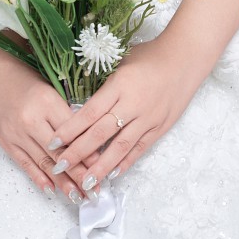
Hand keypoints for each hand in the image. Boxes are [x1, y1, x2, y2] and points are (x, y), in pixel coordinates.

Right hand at [0, 38, 83, 201]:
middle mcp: (31, 120)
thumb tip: (89, 138)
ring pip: (44, 162)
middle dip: (79, 174)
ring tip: (77, 196)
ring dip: (62, 182)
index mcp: (47, 102)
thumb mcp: (52, 87)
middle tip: (95, 191)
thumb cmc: (27, 76)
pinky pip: (24, 163)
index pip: (73, 134)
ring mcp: (16, 132)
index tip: (103, 167)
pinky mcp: (5, 140)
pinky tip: (50, 190)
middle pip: (60, 153)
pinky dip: (38, 178)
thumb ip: (67, 112)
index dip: (89, 153)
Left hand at [46, 36, 202, 195]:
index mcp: (119, 85)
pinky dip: (126, 162)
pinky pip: (140, 148)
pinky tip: (112, 174)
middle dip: (78, 152)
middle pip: (100, 133)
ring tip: (86, 182)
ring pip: (120, 146)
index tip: (53, 143)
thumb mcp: (121, 63)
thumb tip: (81, 107)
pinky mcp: (160, 126)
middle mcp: (132, 104)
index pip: (89, 113)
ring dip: (101, 167)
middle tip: (59, 166)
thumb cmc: (150, 56)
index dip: (70, 130)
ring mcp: (147, 117)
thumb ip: (104, 86)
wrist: (185, 58)